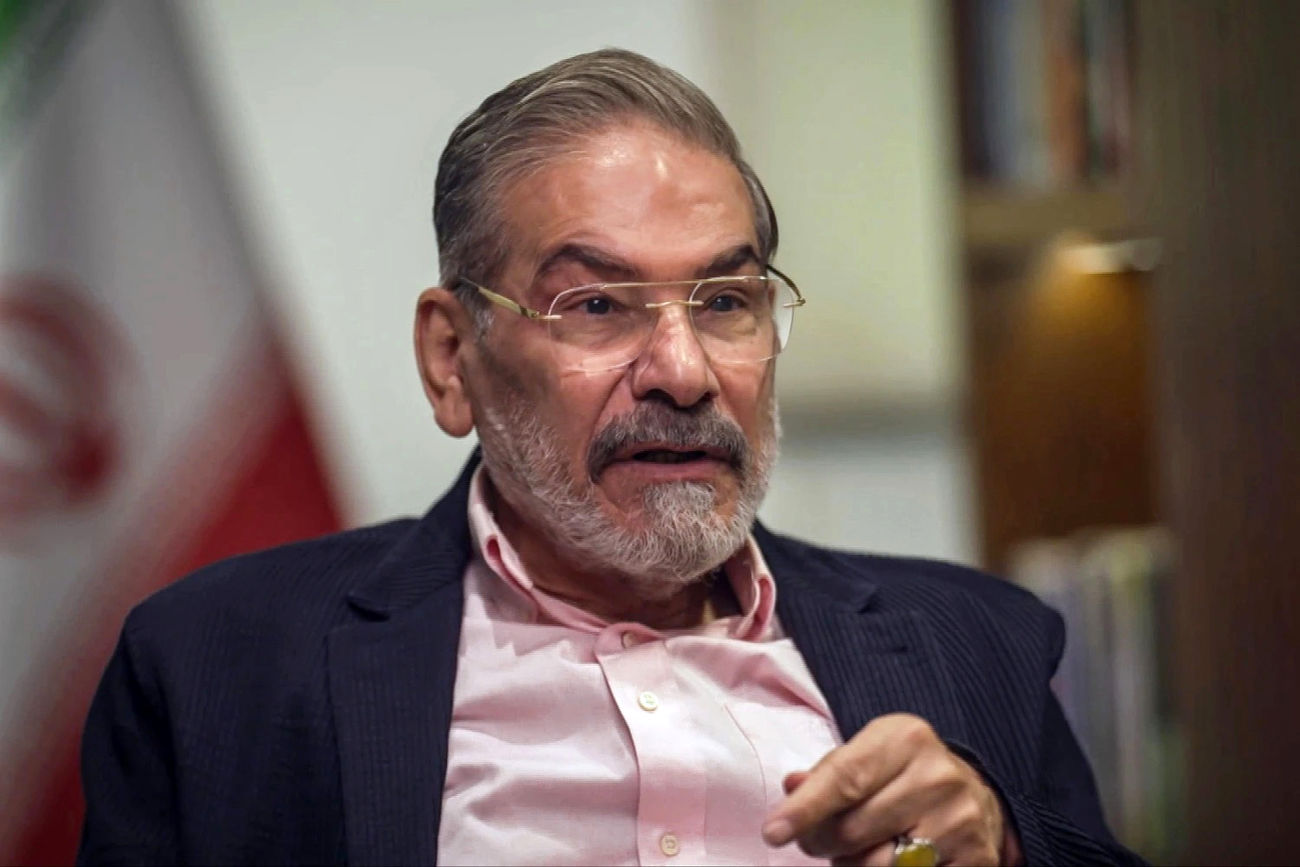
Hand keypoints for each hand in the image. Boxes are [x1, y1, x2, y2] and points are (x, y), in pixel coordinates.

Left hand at [761, 713, 1015, 865]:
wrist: (976, 792)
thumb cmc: (904, 772)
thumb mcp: (870, 754)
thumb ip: (829, 772)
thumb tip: (791, 789)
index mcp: (906, 739)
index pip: (844, 779)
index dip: (804, 810)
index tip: (773, 833)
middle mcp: (937, 776)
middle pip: (854, 830)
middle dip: (821, 842)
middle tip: (817, 841)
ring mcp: (960, 821)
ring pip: (878, 865)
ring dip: (850, 865)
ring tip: (853, 852)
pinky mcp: (976, 859)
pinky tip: (890, 860)